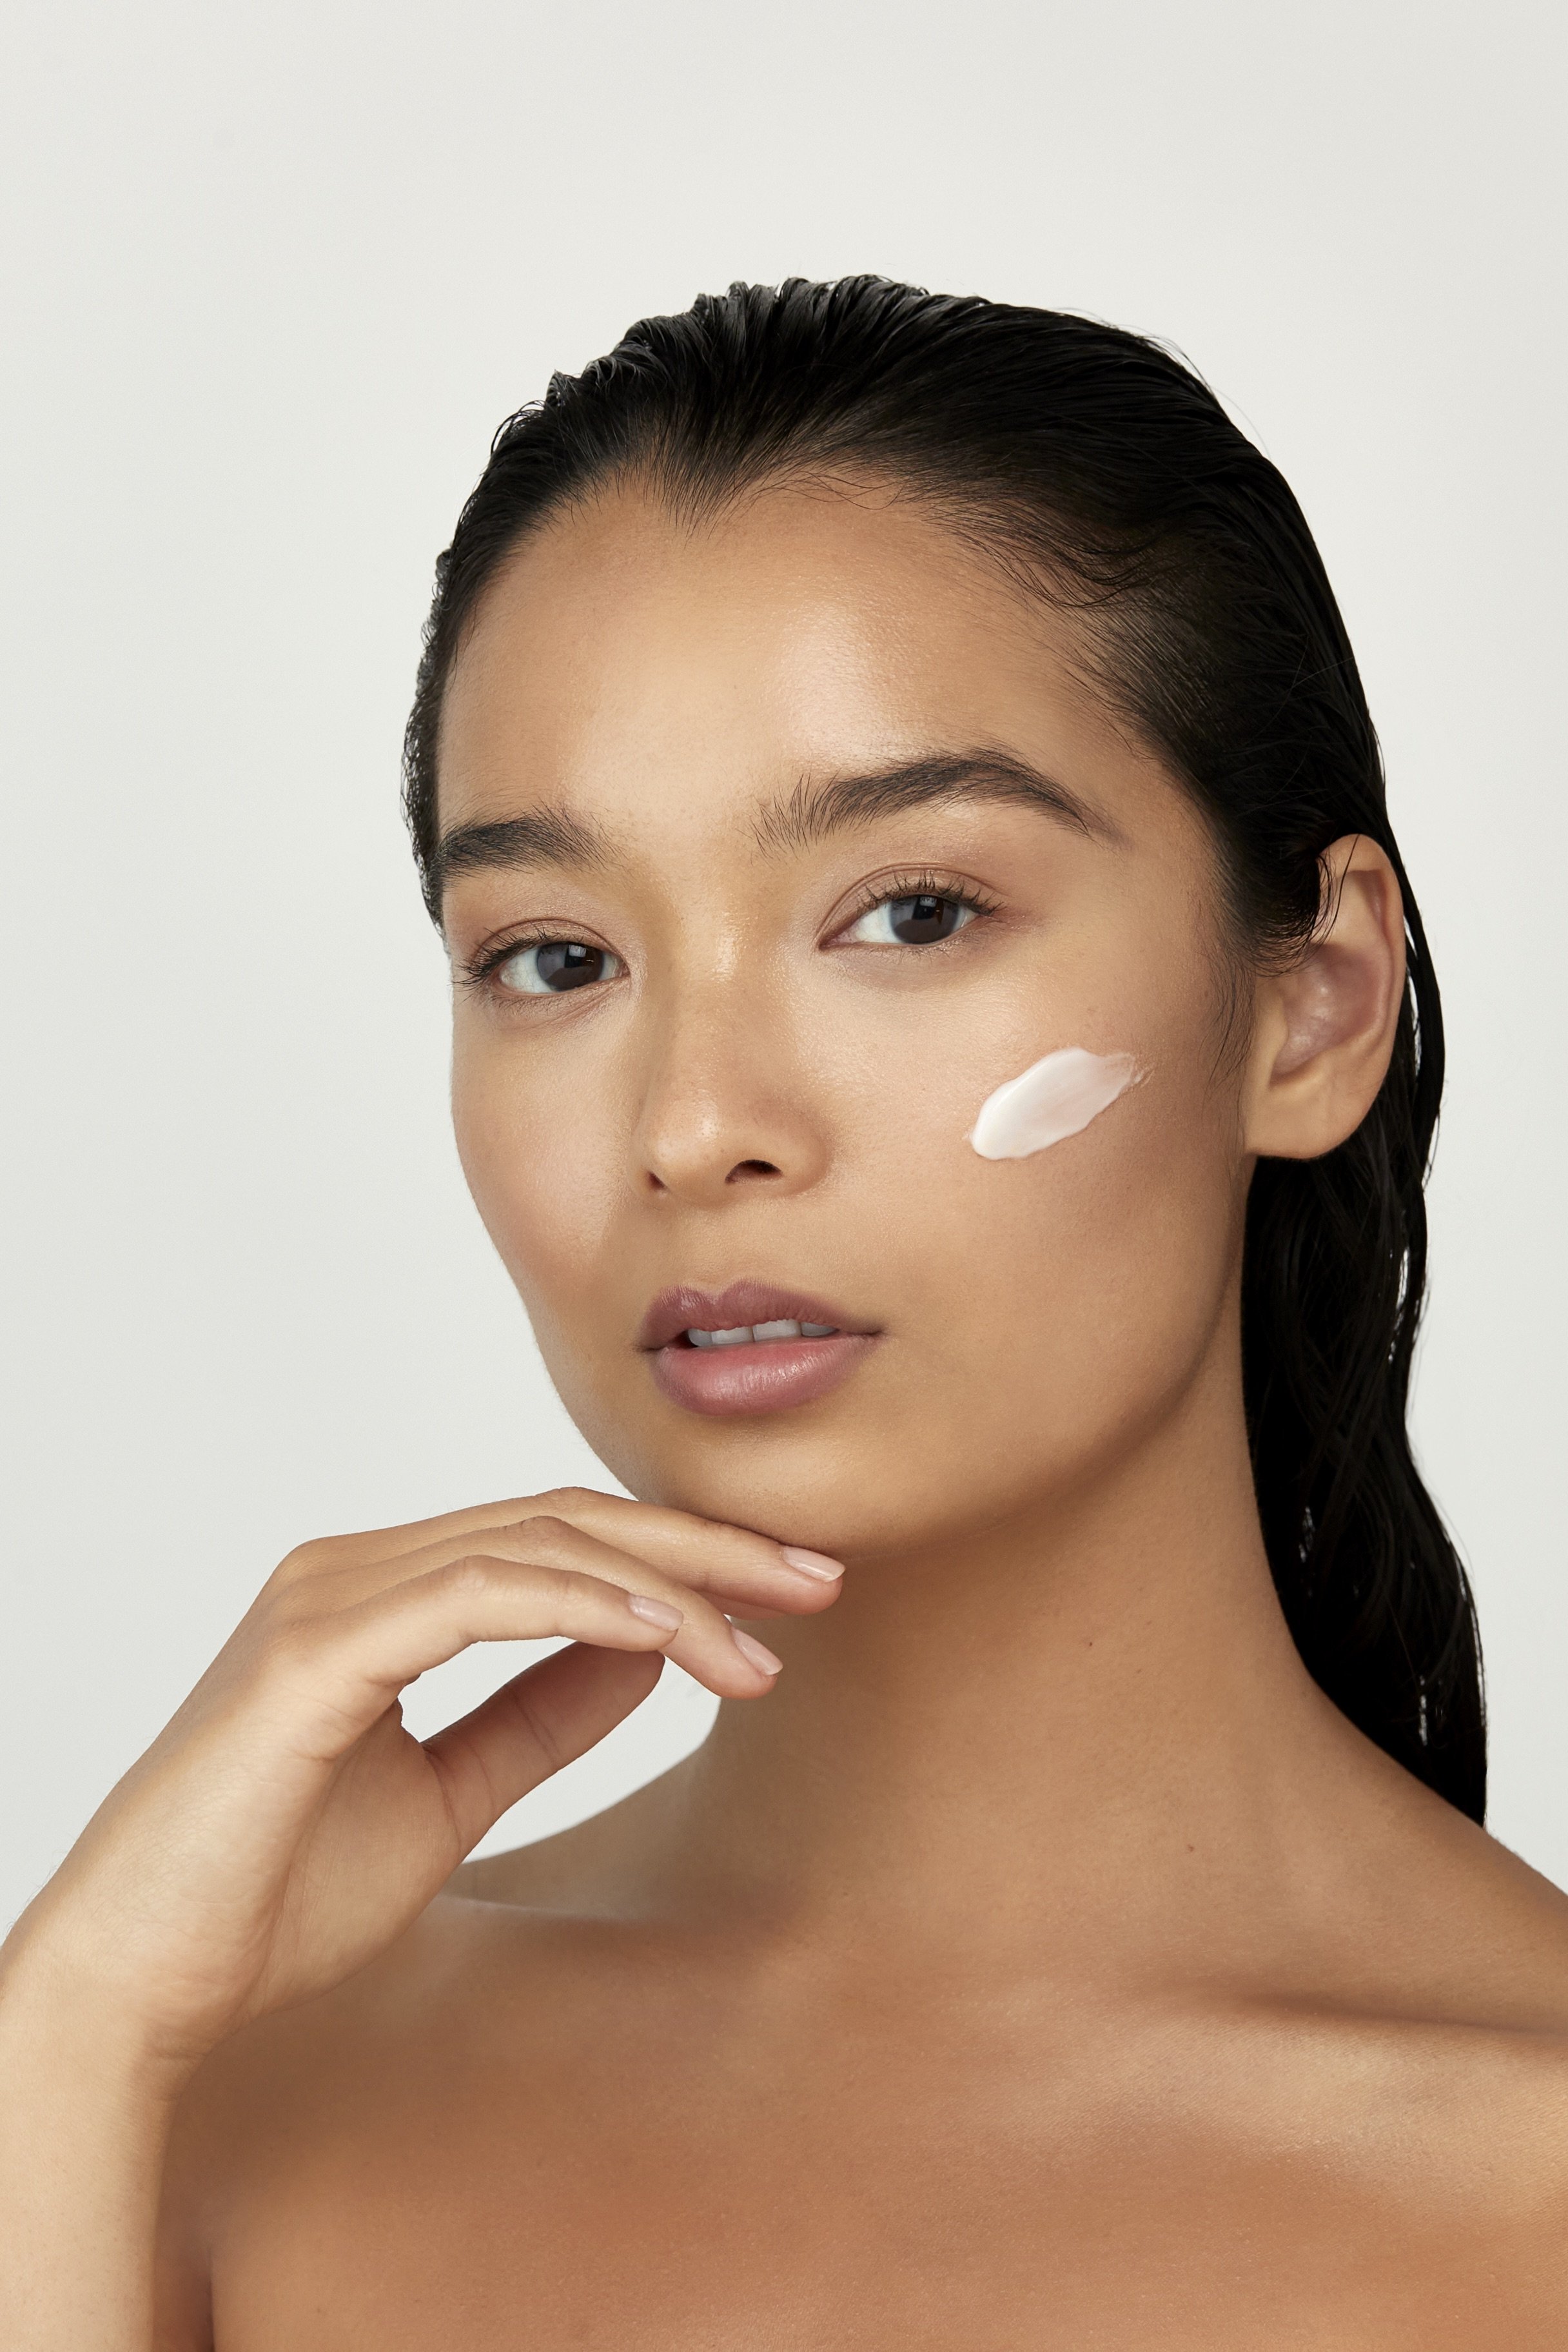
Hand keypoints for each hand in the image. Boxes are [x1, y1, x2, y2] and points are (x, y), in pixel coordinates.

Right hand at [0, 1489, 841, 2079]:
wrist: (151, 1979)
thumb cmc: (279, 1893)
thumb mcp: (451, 1796)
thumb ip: (541, 1713)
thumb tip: (653, 1644)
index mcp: (383, 1591)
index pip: (561, 1538)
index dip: (684, 1557)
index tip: (789, 1596)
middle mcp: (354, 1566)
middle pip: (566, 1520)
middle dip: (705, 1548)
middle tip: (822, 1579)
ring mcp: (329, 1594)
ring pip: (537, 1546)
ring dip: (668, 1587)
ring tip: (765, 1639)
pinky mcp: (315, 1647)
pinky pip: (477, 1596)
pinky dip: (582, 1605)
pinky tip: (670, 1635)